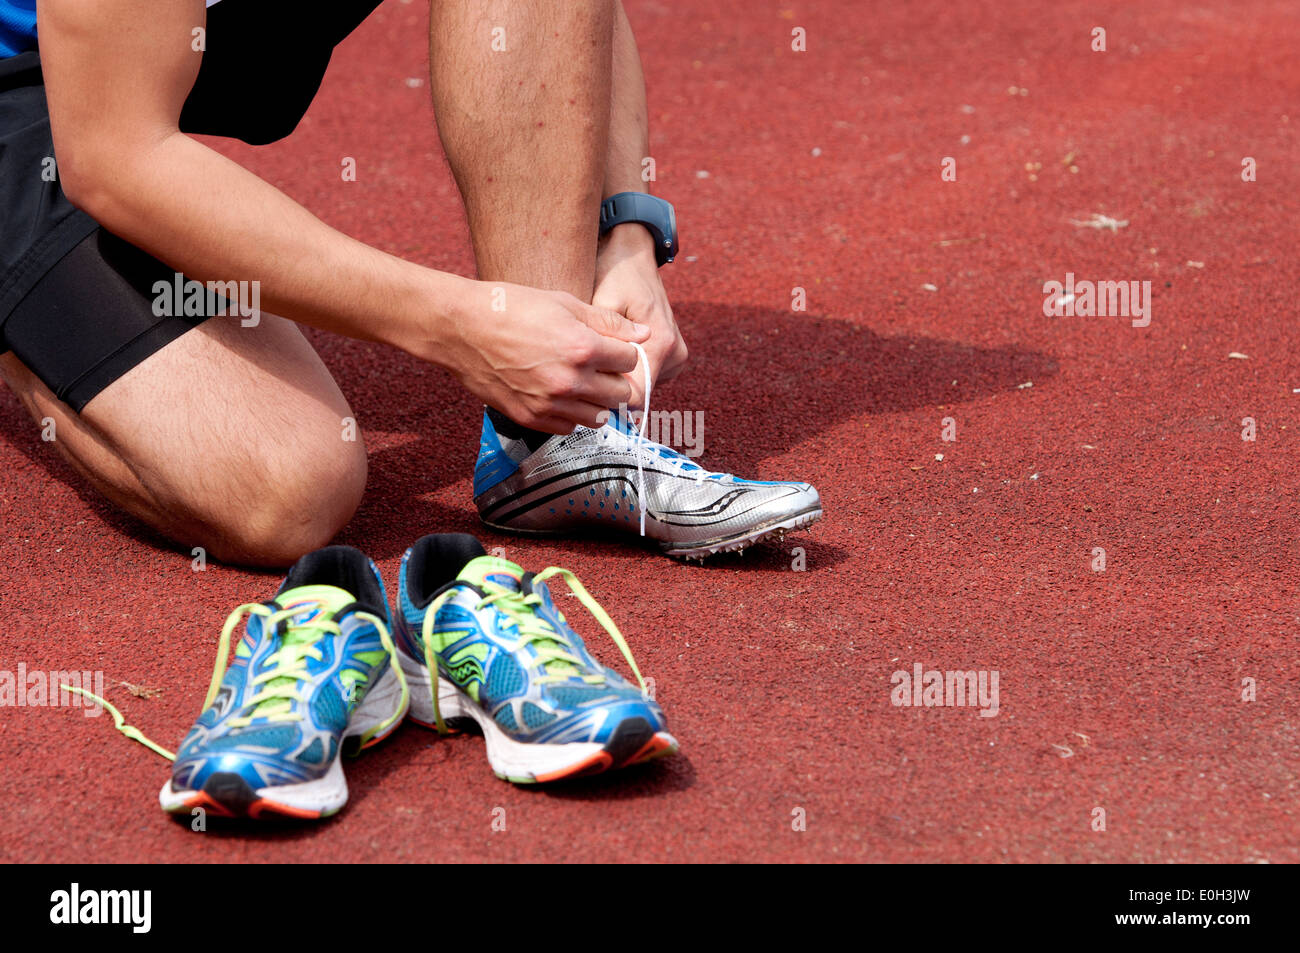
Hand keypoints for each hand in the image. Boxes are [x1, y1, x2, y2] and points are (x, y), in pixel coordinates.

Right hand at [442, 281, 649, 433]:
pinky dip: (571, 415)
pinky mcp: (530, 418)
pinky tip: (559, 395)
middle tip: (597, 366)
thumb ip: (608, 322)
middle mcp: (570, 381)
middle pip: (620, 394)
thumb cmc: (511, 308)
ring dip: (596, 401)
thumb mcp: (564, 303)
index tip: (610, 347)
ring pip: (599, 417)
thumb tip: (643, 334)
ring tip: (580, 383)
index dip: (622, 352)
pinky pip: (569, 428)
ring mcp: (549, 403)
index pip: (629, 361)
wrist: (461, 328)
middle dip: (614, 379)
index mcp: (582, 348)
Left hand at [592, 222, 687, 407]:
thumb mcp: (603, 303)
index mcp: (661, 343)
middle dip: (612, 385)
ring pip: (642, 386)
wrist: (633, 255)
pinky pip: (647, 376)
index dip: (607, 397)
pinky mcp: (673, 355)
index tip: (584, 392)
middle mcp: (675, 353)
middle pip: (638, 393)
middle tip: (588, 365)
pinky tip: (614, 350)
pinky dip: (629, 369)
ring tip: (601, 352)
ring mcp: (677, 356)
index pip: (636, 395)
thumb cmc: (615, 275)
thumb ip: (605, 341)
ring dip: (620, 376)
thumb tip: (596, 379)